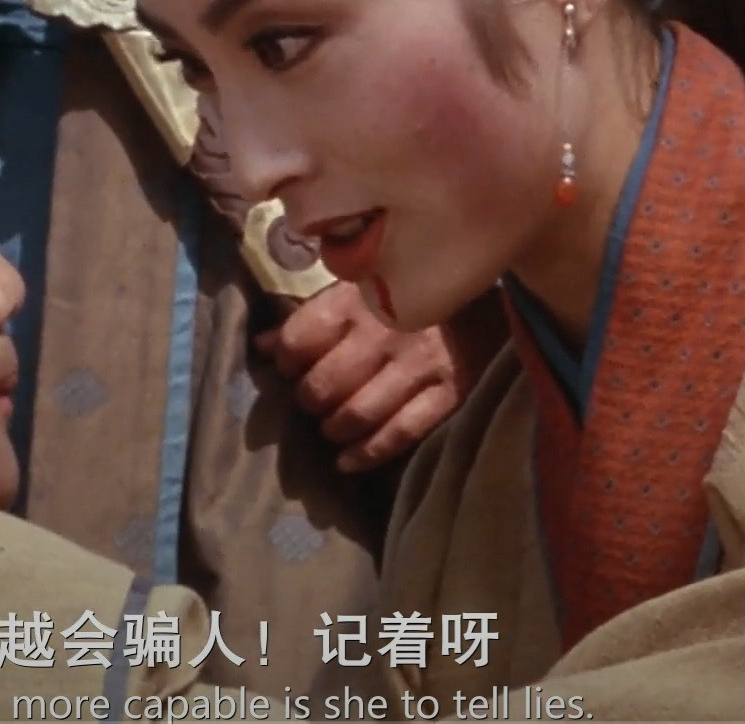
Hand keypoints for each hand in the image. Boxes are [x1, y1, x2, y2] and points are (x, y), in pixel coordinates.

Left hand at [258, 282, 463, 472]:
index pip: (296, 343)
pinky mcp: (449, 391)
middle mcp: (381, 333)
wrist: (483, 283)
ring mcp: (417, 365)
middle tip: (313, 403)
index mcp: (353, 300)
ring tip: (332, 429)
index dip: (285, 363)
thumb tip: (261, 346)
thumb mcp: (356, 288)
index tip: (290, 369)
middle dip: (309, 402)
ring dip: (334, 430)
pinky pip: (400, 433)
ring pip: (356, 415)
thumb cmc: (408, 287)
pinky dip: (367, 454)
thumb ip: (309, 317)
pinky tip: (348, 461)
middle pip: (322, 387)